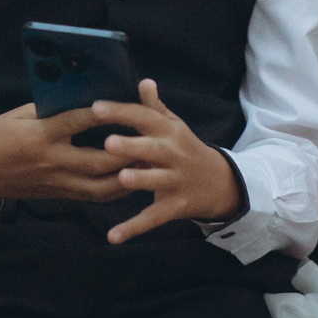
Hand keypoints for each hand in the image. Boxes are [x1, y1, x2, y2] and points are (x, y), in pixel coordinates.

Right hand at [0, 102, 135, 207]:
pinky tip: (129, 177)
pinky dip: (113, 188)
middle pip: (98, 162)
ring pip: (101, 187)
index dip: (103, 112)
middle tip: (149, 139)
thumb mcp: (19, 114)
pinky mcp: (58, 195)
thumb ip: (50, 109)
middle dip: (126, 153)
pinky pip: (93, 195)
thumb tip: (79, 97)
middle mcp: (52, 162)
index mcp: (40, 136)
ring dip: (127, 177)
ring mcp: (56, 182)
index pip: (77, 122)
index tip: (125, 101)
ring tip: (146, 163)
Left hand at [91, 79, 247, 244]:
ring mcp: (176, 181)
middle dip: (132, 146)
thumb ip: (154, 107)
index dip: (121, 112)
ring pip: (156, 181)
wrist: (222, 182)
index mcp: (168, 131)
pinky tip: (112, 237)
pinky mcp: (176, 206)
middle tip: (108, 143)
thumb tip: (143, 80)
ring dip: (141, 180)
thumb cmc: (186, 148)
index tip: (95, 108)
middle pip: (152, 148)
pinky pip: (153, 218)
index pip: (143, 117)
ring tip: (122, 178)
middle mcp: (173, 154)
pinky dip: (133, 228)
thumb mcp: (174, 126)